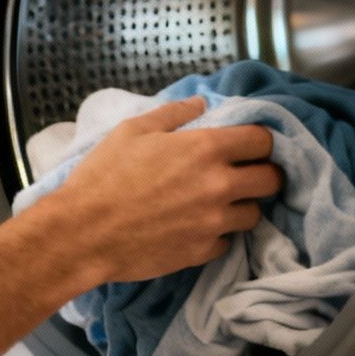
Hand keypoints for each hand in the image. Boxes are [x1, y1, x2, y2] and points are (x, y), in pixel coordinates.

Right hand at [46, 97, 283, 285]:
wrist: (83, 233)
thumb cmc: (103, 176)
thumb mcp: (132, 131)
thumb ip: (173, 113)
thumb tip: (201, 103)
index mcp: (205, 148)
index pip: (262, 140)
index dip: (258, 141)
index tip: (247, 146)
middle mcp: (219, 185)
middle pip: (271, 180)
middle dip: (262, 174)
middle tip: (244, 174)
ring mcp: (214, 222)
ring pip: (254, 214)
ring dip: (242, 205)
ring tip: (218, 202)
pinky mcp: (203, 252)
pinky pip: (228, 241)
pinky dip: (218, 233)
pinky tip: (196, 226)